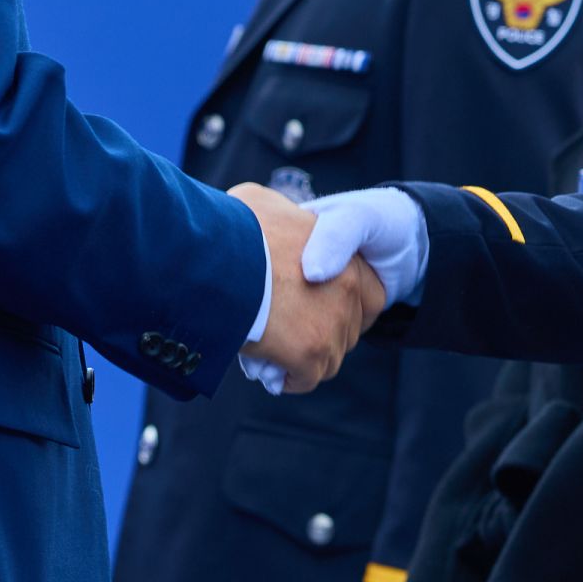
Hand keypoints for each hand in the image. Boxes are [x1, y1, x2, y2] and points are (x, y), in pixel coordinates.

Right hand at [234, 183, 382, 391]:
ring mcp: (332, 318)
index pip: (369, 291)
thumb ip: (279, 216)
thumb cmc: (229, 228)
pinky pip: (307, 377)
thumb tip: (268, 223)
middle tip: (286, 331)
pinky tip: (270, 369)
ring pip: (329, 355)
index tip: (313, 310)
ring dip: (304, 358)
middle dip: (320, 332)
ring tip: (273, 350)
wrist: (213, 257)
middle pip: (347, 326)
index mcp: (342, 249)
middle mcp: (347, 284)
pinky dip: (290, 378)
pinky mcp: (310, 349)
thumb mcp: (259, 203)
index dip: (343, 305)